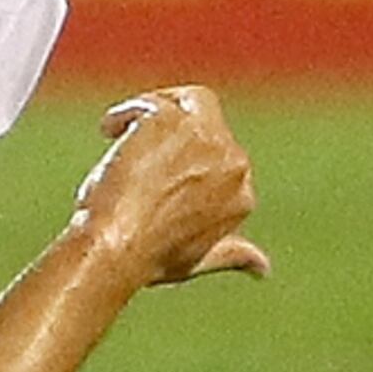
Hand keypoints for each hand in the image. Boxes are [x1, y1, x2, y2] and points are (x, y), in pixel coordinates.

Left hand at [71, 85, 266, 289]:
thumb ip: (233, 254)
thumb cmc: (149, 256)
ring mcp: (208, 138)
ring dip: (155, 112)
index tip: (153, 174)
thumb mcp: (199, 259)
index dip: (184, 161)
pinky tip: (108, 130)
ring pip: (188, 102)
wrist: (118, 245)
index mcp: (242, 196)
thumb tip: (264, 269)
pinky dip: (128, 112)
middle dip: (172, 134)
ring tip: (122, 134)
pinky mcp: (174, 119)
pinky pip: (153, 102)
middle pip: (207, 126)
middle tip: (135, 150)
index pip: (220, 159)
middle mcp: (235, 164)